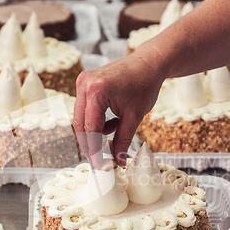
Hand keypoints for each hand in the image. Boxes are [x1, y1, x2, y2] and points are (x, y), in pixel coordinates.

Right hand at [73, 49, 165, 167]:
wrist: (148, 63)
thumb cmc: (144, 85)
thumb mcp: (134, 117)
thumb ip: (122, 140)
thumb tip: (117, 161)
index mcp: (96, 92)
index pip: (90, 129)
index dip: (94, 150)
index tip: (100, 165)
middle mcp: (85, 84)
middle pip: (80, 124)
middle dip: (91, 144)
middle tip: (101, 159)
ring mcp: (83, 82)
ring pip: (82, 117)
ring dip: (96, 130)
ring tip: (117, 128)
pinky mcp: (85, 82)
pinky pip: (85, 108)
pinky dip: (97, 119)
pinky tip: (114, 118)